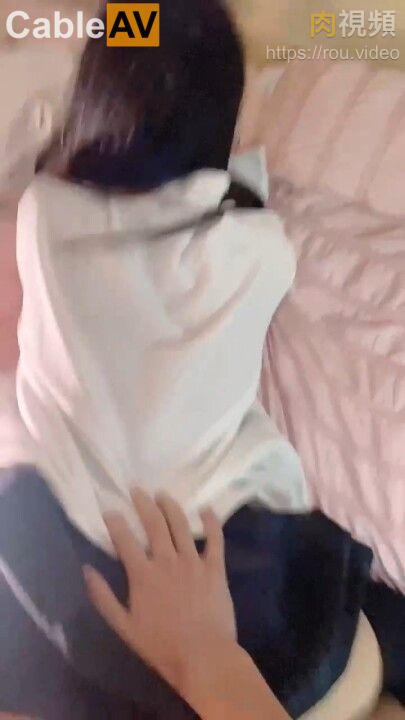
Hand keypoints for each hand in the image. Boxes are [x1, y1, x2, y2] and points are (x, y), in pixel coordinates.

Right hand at [84, 489, 235, 696]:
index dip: (116, 522)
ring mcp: (193, 562)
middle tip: (137, 489)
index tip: (109, 509)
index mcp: (143, 574)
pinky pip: (215, 539)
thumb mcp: (124, 627)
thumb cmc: (161, 646)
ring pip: (181, 525)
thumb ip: (103, 598)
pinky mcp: (215, 568)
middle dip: (143, 503)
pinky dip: (211, 521)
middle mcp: (167, 560)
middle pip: (154, 524)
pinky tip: (206, 509)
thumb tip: (86, 570)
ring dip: (170, 506)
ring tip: (163, 494)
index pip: (125, 539)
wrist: (203, 656)